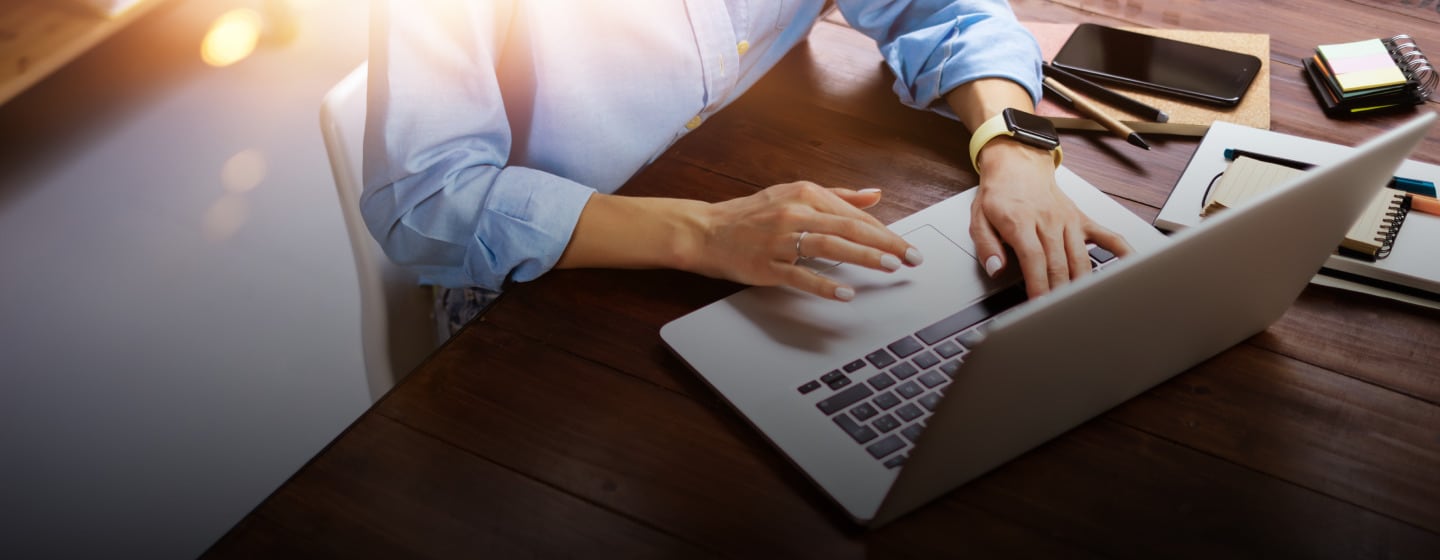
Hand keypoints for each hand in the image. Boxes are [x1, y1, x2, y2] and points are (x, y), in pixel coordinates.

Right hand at [683, 181, 922, 300]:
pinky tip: (845, 292)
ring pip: (829, 247)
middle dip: (885, 244)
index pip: (854, 215)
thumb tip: (875, 195)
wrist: (706, 230)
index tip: (906, 246)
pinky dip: (824, 284)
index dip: (885, 231)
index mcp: (805, 194)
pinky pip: (800, 275)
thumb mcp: (795, 195)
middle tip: (910, 258)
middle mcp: (795, 213)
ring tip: (888, 267)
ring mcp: (780, 239)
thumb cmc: (751, 215)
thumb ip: (837, 196)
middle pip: (849, 228)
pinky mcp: (767, 264)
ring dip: (863, 257)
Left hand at [969, 139, 1131, 297]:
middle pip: (1059, 264)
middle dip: (1060, 293)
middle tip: (1059, 315)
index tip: (1039, 306)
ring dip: (1082, 284)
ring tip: (1082, 306)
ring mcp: (1068, 221)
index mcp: (1021, 222)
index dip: (1039, 286)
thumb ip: (986, 246)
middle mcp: (1048, 221)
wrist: (1018, 163)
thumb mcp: (979, 218)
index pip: (1034, 260)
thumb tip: (995, 269)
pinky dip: (1121, 252)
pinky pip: (1107, 236)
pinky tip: (1130, 268)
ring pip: (1081, 258)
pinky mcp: (1081, 220)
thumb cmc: (999, 192)